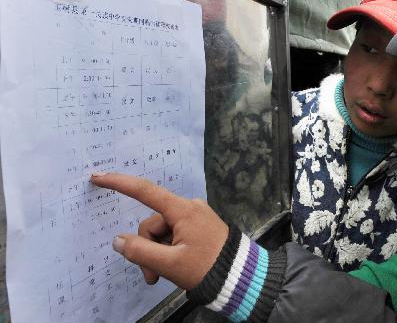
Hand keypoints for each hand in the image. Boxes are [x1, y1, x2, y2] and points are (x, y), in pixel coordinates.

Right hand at [90, 172, 227, 289]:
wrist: (241, 277)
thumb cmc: (207, 267)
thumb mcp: (170, 264)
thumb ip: (140, 251)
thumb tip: (118, 240)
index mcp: (183, 210)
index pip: (145, 191)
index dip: (119, 183)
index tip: (98, 176)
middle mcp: (189, 208)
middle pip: (152, 224)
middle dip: (147, 250)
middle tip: (152, 276)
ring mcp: (195, 218)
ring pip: (162, 234)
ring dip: (157, 255)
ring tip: (163, 276)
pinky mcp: (199, 228)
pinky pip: (174, 236)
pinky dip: (168, 252)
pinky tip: (173, 268)